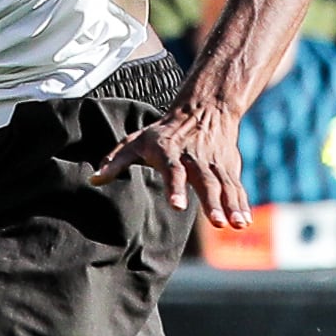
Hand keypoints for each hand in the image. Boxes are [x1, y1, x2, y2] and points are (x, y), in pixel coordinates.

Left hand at [95, 94, 253, 229]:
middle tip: (217, 223)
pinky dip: (241, 204)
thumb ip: (115, 161)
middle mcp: (195, 158)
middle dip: (212, 202)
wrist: (204, 109)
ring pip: (224, 186)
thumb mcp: (135, 141)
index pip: (173, 170)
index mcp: (170, 151)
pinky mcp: (228, 168)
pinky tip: (242, 223)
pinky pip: (235, 188)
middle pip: (205, 181)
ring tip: (236, 226)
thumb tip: (93, 180)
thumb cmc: (162, 132)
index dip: (176, 187)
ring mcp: (214, 163)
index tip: (178, 206)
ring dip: (231, 206)